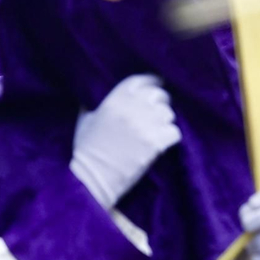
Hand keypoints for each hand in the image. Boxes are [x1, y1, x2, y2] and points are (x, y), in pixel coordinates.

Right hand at [70, 74, 180, 207]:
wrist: (91, 179)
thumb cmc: (86, 151)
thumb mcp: (84, 121)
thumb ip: (91, 105)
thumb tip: (90, 97)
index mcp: (115, 100)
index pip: (140, 81)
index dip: (151, 82)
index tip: (157, 84)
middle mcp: (132, 109)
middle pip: (158, 95)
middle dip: (161, 101)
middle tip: (158, 111)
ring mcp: (145, 125)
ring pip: (169, 113)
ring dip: (166, 120)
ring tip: (160, 128)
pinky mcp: (155, 143)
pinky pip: (174, 132)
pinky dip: (171, 136)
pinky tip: (164, 141)